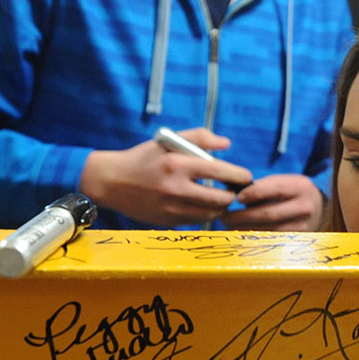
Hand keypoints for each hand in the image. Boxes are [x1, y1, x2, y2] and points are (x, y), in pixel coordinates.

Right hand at [80, 128, 251, 226]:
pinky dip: (204, 214)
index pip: (221, 172)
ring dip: (220, 207)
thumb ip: (200, 137)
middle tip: (235, 190)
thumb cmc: (144, 157)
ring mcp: (171, 208)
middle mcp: (175, 188)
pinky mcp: (167, 221)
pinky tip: (202, 205)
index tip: (246, 177)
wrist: (112, 181)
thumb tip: (226, 144)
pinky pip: (196, 220)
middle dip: (233, 195)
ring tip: (221, 198)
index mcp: (178, 164)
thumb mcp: (169, 140)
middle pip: (220, 199)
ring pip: (210, 214)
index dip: (239, 176)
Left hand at [221, 174, 324, 230]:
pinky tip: (242, 234)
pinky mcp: (299, 240)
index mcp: (301, 186)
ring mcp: (304, 225)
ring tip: (229, 226)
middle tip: (224, 217)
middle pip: (269, 213)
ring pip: (268, 229)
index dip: (254, 193)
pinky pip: (272, 239)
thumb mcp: (283, 182)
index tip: (236, 198)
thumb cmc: (291, 193)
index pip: (275, 188)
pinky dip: (254, 237)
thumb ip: (263, 187)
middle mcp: (306, 206)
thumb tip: (233, 195)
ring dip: (244, 229)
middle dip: (242, 216)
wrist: (317, 207)